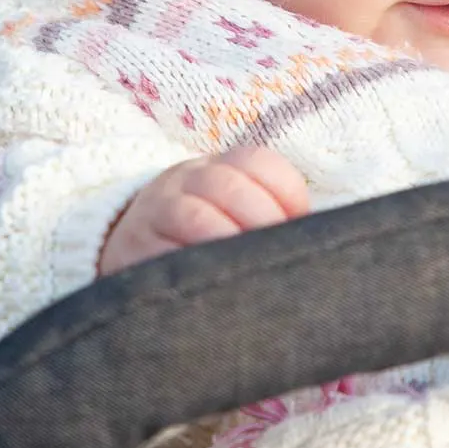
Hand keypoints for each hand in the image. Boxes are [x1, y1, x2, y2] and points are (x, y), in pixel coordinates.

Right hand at [99, 147, 309, 274]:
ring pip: (197, 217)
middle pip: (228, 185)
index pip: (257, 161)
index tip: (300, 223)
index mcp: (218, 166)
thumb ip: (272, 216)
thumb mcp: (233, 210)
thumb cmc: (205, 234)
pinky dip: (192, 268)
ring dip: (230, 244)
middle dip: (262, 220)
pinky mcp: (131, 249)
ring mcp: (155, 211)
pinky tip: (215, 285)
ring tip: (251, 274)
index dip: (286, 191)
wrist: (129, 246)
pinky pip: (162, 255)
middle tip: (279, 257)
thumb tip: (319, 241)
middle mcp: (184, 180)